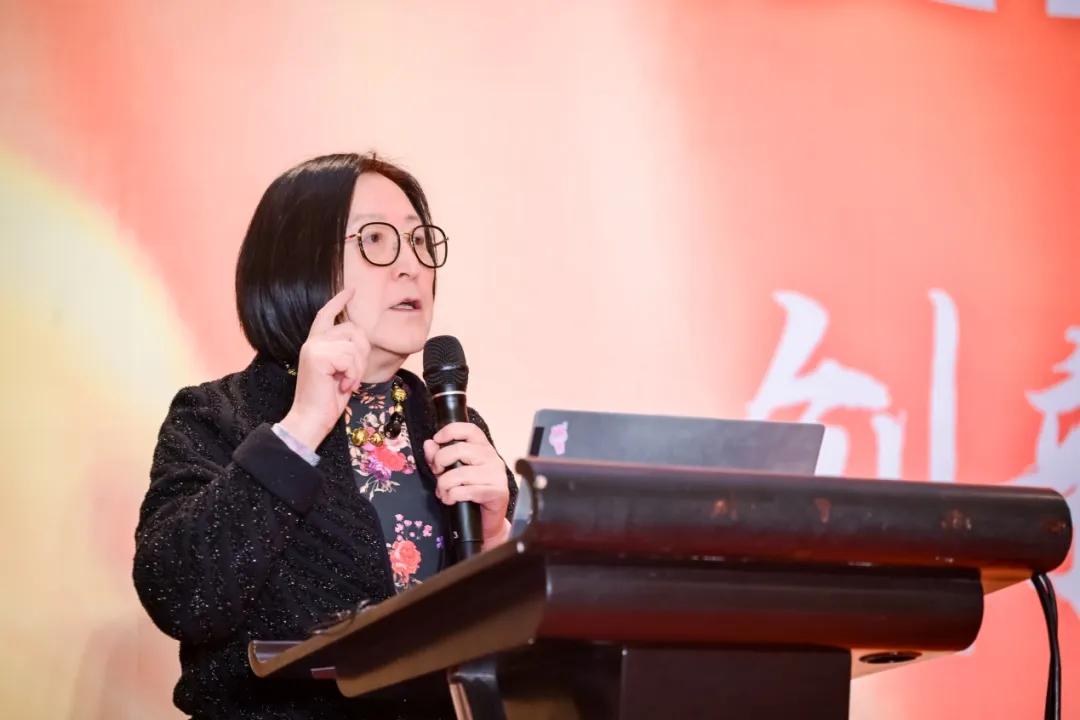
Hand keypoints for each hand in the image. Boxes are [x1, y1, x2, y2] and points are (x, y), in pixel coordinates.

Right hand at [279, 287, 369, 449]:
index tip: (350, 290)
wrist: (311, 418)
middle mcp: (313, 341)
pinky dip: (353, 376)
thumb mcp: (340, 371)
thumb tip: (360, 339)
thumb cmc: (327, 399)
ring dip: (357, 370)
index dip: (339, 300)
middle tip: (353, 376)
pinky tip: (342, 387)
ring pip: (355, 347)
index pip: (327, 314)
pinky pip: (351, 359)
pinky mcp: (318, 356)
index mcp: (316, 343)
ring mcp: (314, 347)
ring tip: (345, 383)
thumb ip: (346, 352)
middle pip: (354, 330)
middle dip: (363, 354)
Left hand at [423, 423, 510, 546]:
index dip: (451, 431)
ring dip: (444, 485)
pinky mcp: (497, 492)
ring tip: (443, 492)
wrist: (486, 521)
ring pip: (460, 473)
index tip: (436, 439)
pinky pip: (465, 491)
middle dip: (440, 461)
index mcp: (483, 448)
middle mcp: (492, 457)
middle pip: (460, 449)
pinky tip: (451, 500)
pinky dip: (452, 497)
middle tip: (437, 472)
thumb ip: (439, 457)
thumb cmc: (470, 493)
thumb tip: (429, 444)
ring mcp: (496, 474)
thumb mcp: (450, 472)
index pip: (470, 429)